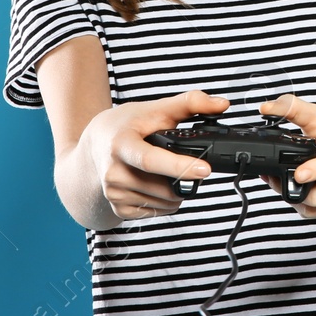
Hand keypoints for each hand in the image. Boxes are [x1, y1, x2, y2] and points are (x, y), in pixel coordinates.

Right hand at [79, 89, 230, 220]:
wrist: (93, 146)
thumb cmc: (125, 125)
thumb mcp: (154, 109)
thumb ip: (190, 103)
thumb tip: (222, 105)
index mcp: (121, 144)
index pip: (151, 160)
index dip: (179, 166)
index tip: (205, 169)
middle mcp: (113, 172)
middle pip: (164, 187)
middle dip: (185, 179)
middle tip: (191, 164)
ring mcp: (114, 193)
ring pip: (164, 202)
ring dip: (177, 191)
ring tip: (170, 173)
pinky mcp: (118, 208)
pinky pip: (156, 212)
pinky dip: (166, 201)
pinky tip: (158, 184)